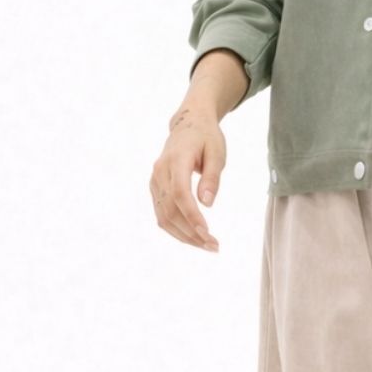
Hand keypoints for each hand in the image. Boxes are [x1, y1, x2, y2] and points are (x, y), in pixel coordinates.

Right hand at [150, 96, 224, 250]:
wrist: (188, 125)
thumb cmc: (206, 138)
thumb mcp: (217, 153)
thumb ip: (212, 177)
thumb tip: (207, 203)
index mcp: (176, 160)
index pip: (180, 193)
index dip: (191, 215)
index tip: (207, 232)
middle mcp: (160, 171)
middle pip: (170, 209)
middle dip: (191, 232)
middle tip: (214, 246)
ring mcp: (155, 181)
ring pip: (163, 216)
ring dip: (184, 235)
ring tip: (207, 246)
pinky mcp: (155, 188)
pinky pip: (162, 214)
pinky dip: (176, 229)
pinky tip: (193, 237)